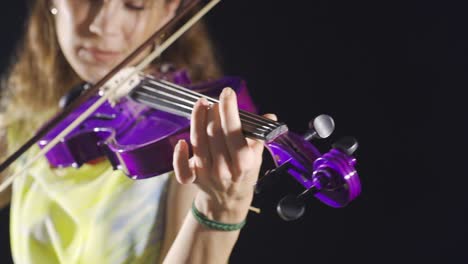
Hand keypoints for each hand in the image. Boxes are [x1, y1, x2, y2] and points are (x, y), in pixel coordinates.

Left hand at [172, 87, 275, 222]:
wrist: (228, 200)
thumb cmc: (243, 173)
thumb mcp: (256, 156)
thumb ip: (259, 135)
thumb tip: (269, 116)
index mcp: (243, 162)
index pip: (234, 131)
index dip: (229, 109)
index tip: (227, 93)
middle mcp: (224, 169)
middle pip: (214, 134)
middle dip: (213, 112)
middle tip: (216, 100)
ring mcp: (207, 174)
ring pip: (198, 143)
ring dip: (197, 120)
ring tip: (201, 104)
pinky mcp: (192, 179)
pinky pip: (181, 170)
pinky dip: (178, 156)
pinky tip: (180, 141)